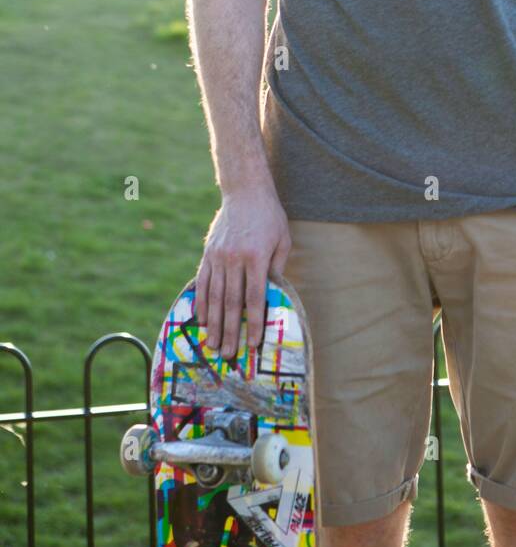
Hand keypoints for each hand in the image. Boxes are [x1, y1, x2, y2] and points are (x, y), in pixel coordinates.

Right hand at [195, 182, 292, 357]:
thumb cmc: (270, 216)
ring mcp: (218, 256)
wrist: (245, 191)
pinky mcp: (208, 254)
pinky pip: (203, 283)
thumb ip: (278, 268)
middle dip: (231, 331)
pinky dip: (202, 303)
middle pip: (232, 302)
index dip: (254, 322)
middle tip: (229, 355)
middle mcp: (234, 259)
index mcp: (256, 257)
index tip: (253, 343)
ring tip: (213, 344)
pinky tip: (202, 320)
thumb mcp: (283, 240)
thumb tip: (273, 296)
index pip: (255, 297)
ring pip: (215, 296)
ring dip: (214, 323)